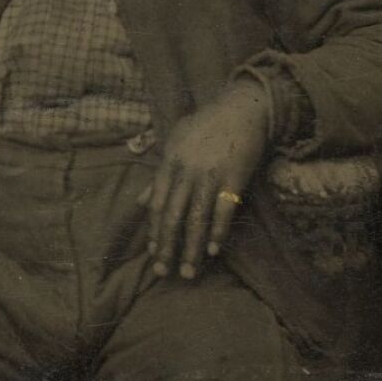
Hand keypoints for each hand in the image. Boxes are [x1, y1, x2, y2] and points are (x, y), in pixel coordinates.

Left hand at [141, 79, 268, 279]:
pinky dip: (218, 232)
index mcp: (170, 162)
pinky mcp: (234, 178)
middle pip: (173, 216)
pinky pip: (224, 210)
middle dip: (166, 247)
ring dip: (191, 248)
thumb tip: (141, 202)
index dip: (154, 230)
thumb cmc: (205, 124)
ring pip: (197, 218)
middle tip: (162, 273)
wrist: (240, 108)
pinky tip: (214, 250)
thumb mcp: (175, 142)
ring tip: (188, 272)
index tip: (152, 253)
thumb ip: (158, 173)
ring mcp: (211, 175)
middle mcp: (187, 171)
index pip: (156, 203)